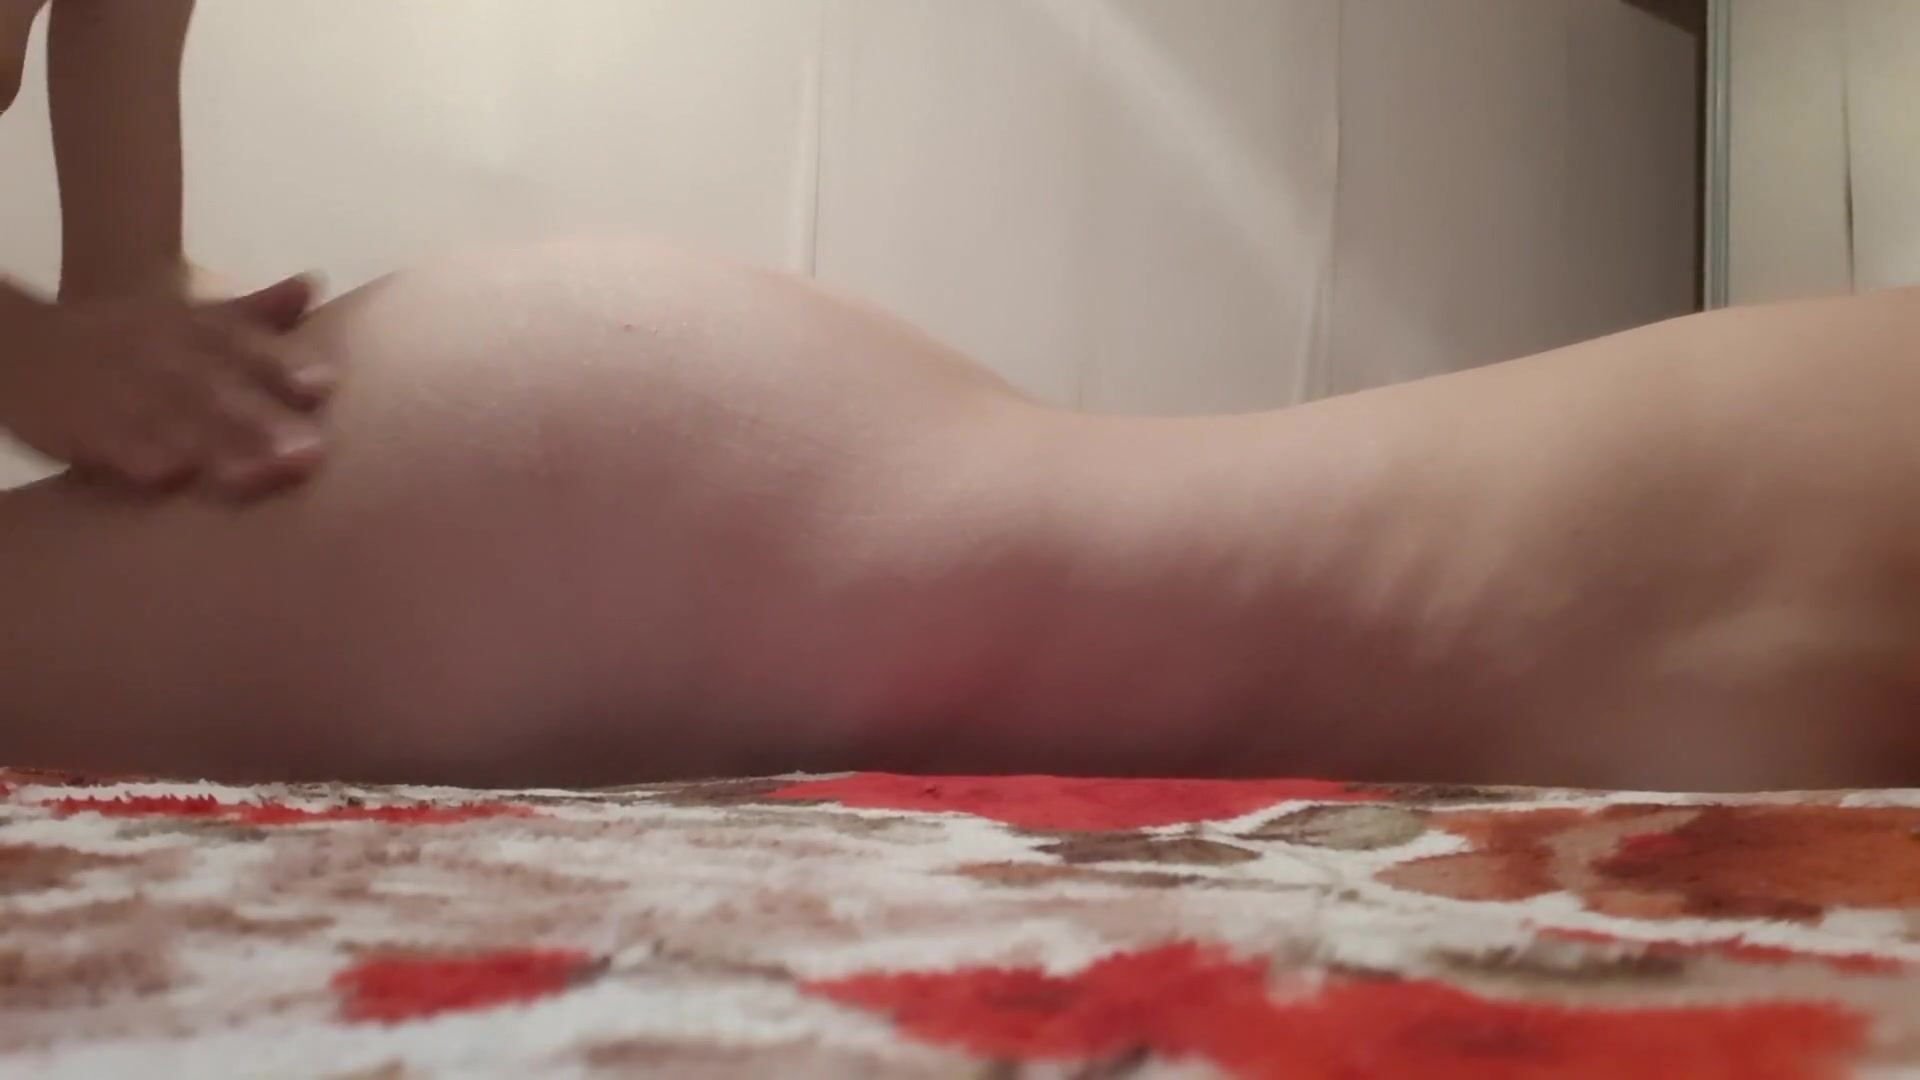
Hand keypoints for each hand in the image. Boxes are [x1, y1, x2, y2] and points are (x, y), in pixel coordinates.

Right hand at [0, 275, 339, 497]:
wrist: (23, 343)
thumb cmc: (130, 338)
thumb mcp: (190, 317)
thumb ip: (256, 312)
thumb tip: (317, 281)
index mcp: (192, 331)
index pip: (241, 346)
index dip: (281, 366)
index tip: (324, 386)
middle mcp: (161, 358)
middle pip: (214, 390)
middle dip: (261, 422)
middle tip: (310, 453)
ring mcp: (119, 392)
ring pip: (169, 421)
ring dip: (215, 449)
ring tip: (261, 477)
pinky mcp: (77, 424)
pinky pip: (107, 442)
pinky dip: (136, 457)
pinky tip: (170, 479)